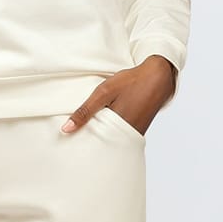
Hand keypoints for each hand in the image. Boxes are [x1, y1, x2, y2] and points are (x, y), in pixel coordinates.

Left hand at [60, 55, 176, 136]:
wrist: (157, 78)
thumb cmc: (130, 83)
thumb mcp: (103, 92)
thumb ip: (85, 111)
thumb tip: (65, 129)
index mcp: (116, 129)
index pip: (93, 143)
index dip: (80, 142)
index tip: (67, 140)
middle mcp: (126, 136)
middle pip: (102, 144)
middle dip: (90, 140)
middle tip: (74, 138)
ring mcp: (133, 133)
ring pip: (110, 138)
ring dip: (100, 133)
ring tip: (87, 129)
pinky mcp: (137, 129)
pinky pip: (119, 133)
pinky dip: (110, 129)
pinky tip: (103, 120)